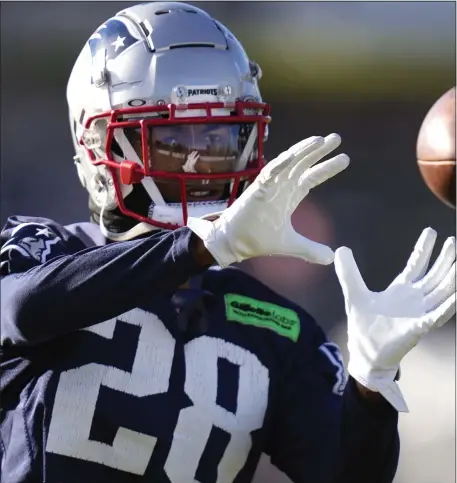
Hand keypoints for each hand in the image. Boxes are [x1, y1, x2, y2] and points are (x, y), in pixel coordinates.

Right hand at [187, 134, 348, 266]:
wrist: (234, 243)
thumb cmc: (257, 239)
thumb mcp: (290, 244)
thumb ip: (310, 249)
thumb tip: (331, 258)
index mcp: (289, 196)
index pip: (311, 178)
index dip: (326, 168)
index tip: (344, 159)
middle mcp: (281, 187)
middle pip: (302, 164)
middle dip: (319, 151)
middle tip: (336, 138)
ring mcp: (269, 186)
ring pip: (288, 162)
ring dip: (302, 151)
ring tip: (319, 139)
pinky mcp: (256, 189)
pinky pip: (270, 172)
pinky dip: (281, 163)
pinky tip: (293, 155)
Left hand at [335, 228, 455, 411]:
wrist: (366, 354)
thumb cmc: (364, 326)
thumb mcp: (354, 294)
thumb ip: (349, 273)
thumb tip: (340, 249)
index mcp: (401, 290)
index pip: (416, 265)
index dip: (424, 249)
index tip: (431, 231)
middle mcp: (414, 299)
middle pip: (434, 275)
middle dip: (444, 259)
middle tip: (453, 240)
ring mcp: (419, 313)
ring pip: (441, 291)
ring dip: (451, 277)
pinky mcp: (418, 328)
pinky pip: (438, 315)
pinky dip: (448, 305)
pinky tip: (456, 295)